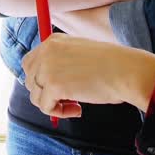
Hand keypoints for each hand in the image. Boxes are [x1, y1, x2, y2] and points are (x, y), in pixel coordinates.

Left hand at [22, 34, 154, 115]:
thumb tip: (45, 85)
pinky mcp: (53, 86)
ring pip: (35, 95)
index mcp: (53, 40)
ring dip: (54, 104)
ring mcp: (48, 67)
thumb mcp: (80, 54)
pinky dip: (60, 113)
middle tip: (68, 97)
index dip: (42, 79)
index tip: (60, 88)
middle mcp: (46, 51)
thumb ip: (61, 63)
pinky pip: (45, 107)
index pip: (30, 62)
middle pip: (28, 78)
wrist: (126, 71)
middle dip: (44, 91)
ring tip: (76, 104)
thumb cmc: (111, 65)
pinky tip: (78, 109)